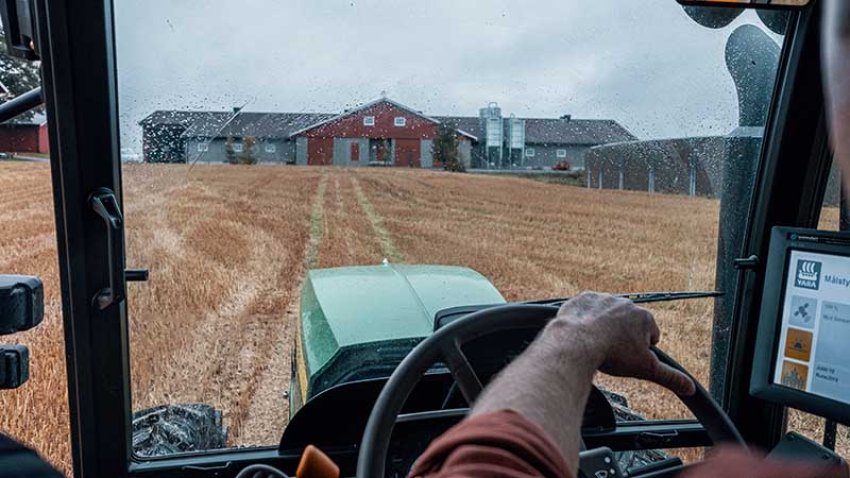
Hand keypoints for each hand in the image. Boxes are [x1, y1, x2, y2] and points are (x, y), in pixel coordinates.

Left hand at [552, 291, 695, 395]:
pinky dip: (584, 320)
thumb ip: (669, 377)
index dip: (639, 350)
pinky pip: (586, 310)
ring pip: (606, 316)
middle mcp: (625, 303)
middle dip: (622, 337)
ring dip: (603, 327)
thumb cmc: (613, 354)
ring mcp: (603, 298)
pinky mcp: (582, 298)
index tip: (627, 356)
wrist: (577, 342)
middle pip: (627, 325)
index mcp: (644, 317)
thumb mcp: (646, 369)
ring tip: (595, 343)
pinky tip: (581, 333)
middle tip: (610, 351)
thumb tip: (690, 388)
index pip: (650, 335)